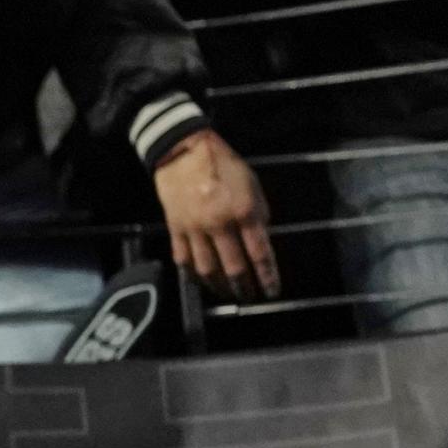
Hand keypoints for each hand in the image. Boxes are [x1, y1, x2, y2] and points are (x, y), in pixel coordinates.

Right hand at [151, 129, 279, 301]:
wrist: (184, 151)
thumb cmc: (223, 164)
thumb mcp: (252, 183)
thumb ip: (259, 213)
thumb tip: (261, 239)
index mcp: (243, 211)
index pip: (260, 254)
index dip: (267, 277)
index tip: (272, 291)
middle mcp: (220, 224)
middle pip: (234, 268)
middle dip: (244, 288)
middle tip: (250, 296)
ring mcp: (195, 228)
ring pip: (207, 269)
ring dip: (219, 286)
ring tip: (226, 293)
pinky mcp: (176, 228)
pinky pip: (183, 259)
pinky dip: (192, 274)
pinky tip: (200, 281)